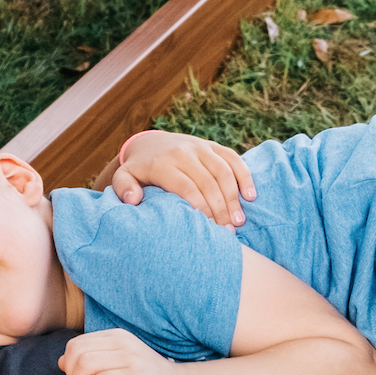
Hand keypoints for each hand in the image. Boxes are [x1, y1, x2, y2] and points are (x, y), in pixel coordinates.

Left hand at [91, 129, 254, 226]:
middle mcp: (184, 152)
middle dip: (220, 209)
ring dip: (234, 197)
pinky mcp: (213, 146)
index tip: (208, 229)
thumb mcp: (124, 177)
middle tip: (228, 232)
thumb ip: (124, 189)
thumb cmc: (138, 170)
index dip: (200, 209)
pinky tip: (252, 196)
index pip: (186, 188)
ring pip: (223, 171)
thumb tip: (133, 200)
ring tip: (239, 221)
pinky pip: (233, 158)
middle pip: (207, 182)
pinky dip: (245, 176)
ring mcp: (200, 147)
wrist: (150, 142)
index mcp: (163, 163)